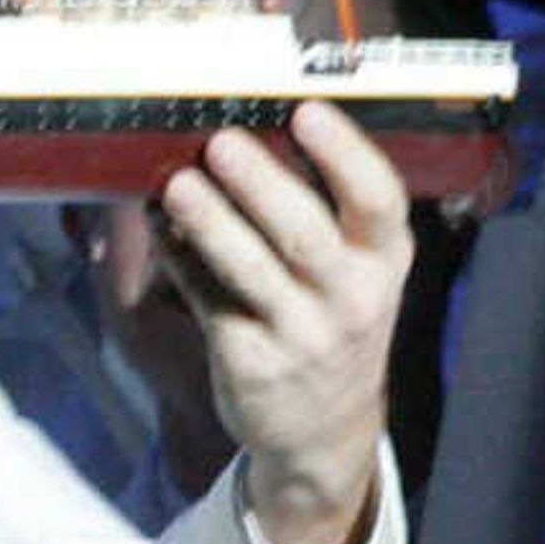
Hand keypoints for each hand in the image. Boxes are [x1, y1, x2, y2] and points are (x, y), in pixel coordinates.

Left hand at [153, 100, 411, 543]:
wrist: (324, 431)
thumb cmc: (333, 322)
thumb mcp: (359, 275)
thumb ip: (329, 216)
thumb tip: (253, 131)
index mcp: (384, 261)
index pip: (378, 200)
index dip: (343, 154)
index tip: (306, 112)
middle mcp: (352, 299)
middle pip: (306, 234)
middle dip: (261, 184)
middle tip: (222, 142)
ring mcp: (302, 336)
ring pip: (252, 271)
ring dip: (211, 223)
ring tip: (179, 185)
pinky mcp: (252, 364)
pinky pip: (210, 302)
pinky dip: (181, 262)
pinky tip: (161, 229)